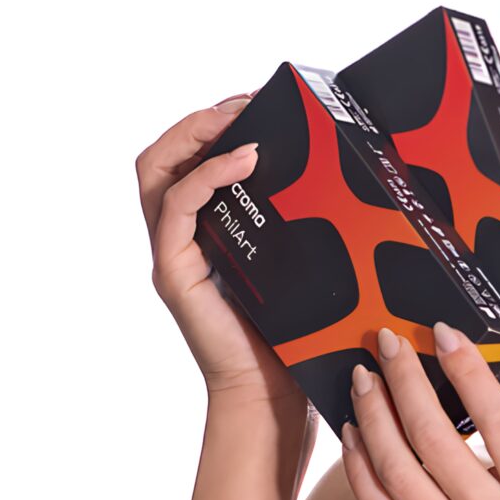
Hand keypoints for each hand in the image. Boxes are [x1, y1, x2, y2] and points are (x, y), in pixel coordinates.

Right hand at [135, 95, 308, 418]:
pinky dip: (207, 174)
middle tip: (243, 102)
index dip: (212, 125)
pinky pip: (177, 206)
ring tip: (238, 117)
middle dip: (197, 119)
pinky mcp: (175, 271)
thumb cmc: (295, 337)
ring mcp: (172, 253)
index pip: (186, 160)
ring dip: (194, 134)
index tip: (255, 102)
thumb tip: (344, 172)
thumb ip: (298, 221)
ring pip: (155, 172)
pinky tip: (246, 158)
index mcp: (204, 232)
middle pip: (159, 157)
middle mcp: (179, 239)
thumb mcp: (300, 263)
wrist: (275, 397)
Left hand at [339, 321, 499, 499]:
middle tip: (386, 344)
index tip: (443, 331)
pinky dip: (361, 472)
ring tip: (362, 381)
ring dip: (373, 418)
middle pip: (435, 437)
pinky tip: (353, 438)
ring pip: (399, 471)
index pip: (498, 419)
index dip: (467, 368)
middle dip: (405, 380)